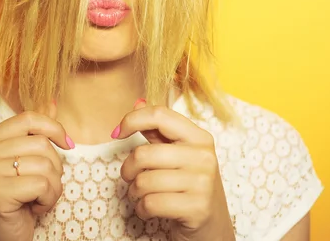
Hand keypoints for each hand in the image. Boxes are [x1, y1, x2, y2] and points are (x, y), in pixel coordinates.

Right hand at [0, 102, 72, 240]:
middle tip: (40, 187)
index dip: (54, 128)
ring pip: (45, 164)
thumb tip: (53, 102)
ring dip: (52, 186)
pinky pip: (43, 184)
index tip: (68, 144)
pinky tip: (33, 208)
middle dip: (54, 168)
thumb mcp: (26, 161)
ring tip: (37, 198)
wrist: (3, 237)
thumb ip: (36, 133)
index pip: (28, 119)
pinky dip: (48, 199)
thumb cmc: (18, 198)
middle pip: (41, 144)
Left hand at [115, 101, 234, 240]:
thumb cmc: (189, 186)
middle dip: (128, 169)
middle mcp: (204, 156)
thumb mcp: (178, 155)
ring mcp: (203, 183)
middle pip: (144, 153)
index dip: (132, 120)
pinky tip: (149, 209)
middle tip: (131, 177)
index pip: (160, 115)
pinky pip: (150, 203)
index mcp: (199, 137)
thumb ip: (158, 130)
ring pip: (144, 181)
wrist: (212, 226)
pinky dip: (142, 209)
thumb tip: (138, 103)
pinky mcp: (196, 208)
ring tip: (142, 195)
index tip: (117, 133)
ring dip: (134, 192)